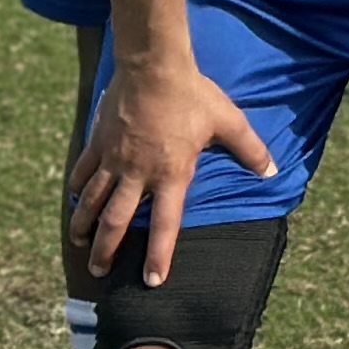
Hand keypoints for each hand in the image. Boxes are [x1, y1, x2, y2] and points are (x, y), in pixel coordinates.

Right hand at [69, 58, 274, 286]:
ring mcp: (114, 159)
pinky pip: (83, 172)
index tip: (152, 281)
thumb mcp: (229, 122)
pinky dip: (77, 189)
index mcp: (171, 174)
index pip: (166, 224)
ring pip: (94, 201)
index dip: (159, 255)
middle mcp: (138, 174)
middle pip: (117, 222)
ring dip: (85, 225)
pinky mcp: (98, 143)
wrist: (153, 67)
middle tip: (101, 272)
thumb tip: (272, 171)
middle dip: (107, 250)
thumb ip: (250, 149)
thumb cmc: (193, 95)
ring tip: (80, 243)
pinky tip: (75, 200)